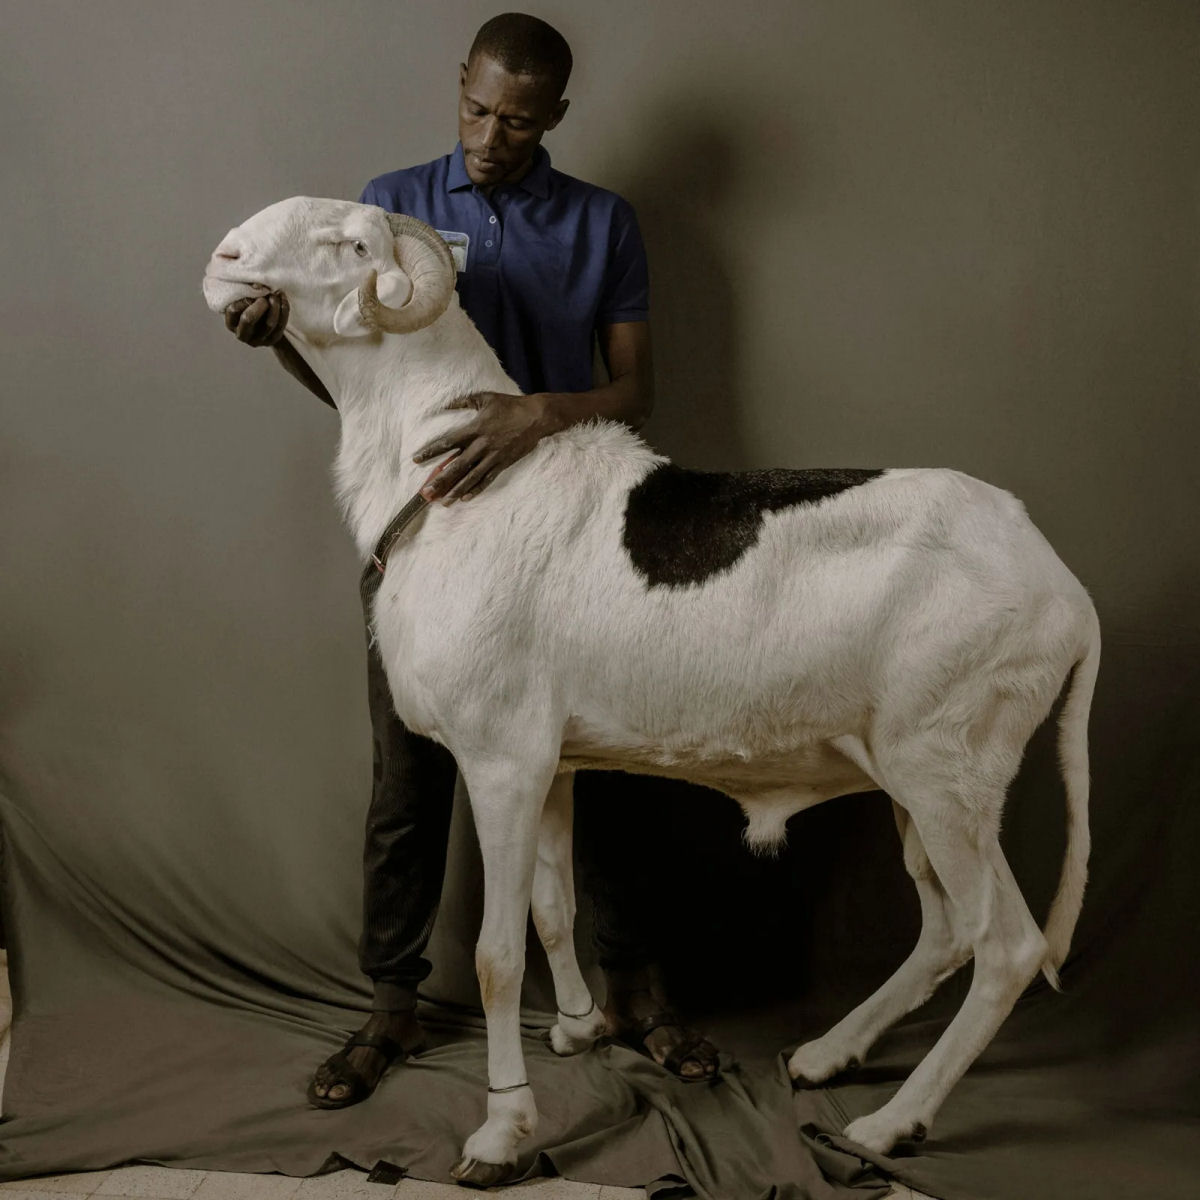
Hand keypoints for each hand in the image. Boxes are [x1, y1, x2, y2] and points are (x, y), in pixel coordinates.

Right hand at [224, 291, 288, 346]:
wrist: (263, 320)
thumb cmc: (249, 304)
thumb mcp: (243, 297)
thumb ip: (247, 290)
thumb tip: (258, 284)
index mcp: (230, 322)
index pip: (233, 309)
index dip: (245, 298)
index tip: (253, 289)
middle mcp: (242, 334)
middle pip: (248, 319)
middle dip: (259, 303)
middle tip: (266, 294)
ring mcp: (257, 340)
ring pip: (269, 323)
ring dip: (274, 305)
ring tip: (275, 294)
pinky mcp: (272, 340)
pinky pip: (280, 325)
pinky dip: (284, 309)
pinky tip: (282, 298)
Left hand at [413, 392, 562, 502]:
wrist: (536, 417)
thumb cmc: (510, 405)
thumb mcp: (485, 397)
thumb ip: (463, 401)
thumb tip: (444, 405)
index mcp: (475, 429)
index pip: (447, 443)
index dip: (431, 452)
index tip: (416, 459)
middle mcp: (482, 445)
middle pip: (456, 466)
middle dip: (440, 480)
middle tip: (426, 493)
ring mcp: (493, 457)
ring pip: (471, 477)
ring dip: (456, 490)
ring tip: (443, 502)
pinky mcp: (503, 463)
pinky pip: (487, 479)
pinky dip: (476, 489)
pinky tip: (465, 498)